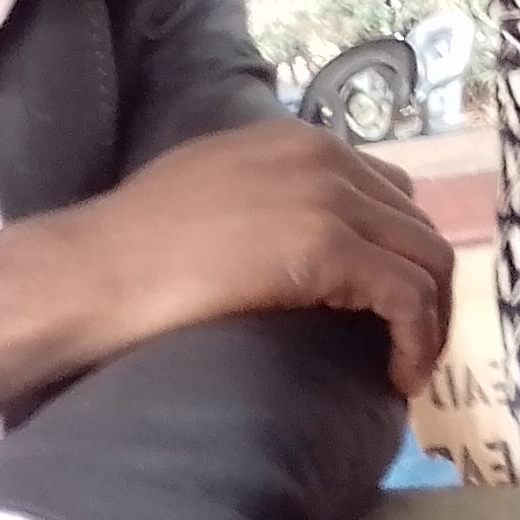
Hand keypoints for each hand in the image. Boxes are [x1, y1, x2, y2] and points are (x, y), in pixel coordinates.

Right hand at [0, 118, 455, 409]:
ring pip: (427, 261)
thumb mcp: (213, 195)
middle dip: (427, 293)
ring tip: (406, 372)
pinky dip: (416, 339)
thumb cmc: (130, 249)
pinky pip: (407, 295)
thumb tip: (301, 253)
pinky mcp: (325, 245)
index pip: (390, 195)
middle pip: (418, 227)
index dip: (400, 257)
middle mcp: (323, 157)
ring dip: (429, 323)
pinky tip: (396, 377)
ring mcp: (327, 196)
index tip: (390, 311)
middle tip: (408, 350)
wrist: (89, 272)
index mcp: (298, 142)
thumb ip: (268, 202)